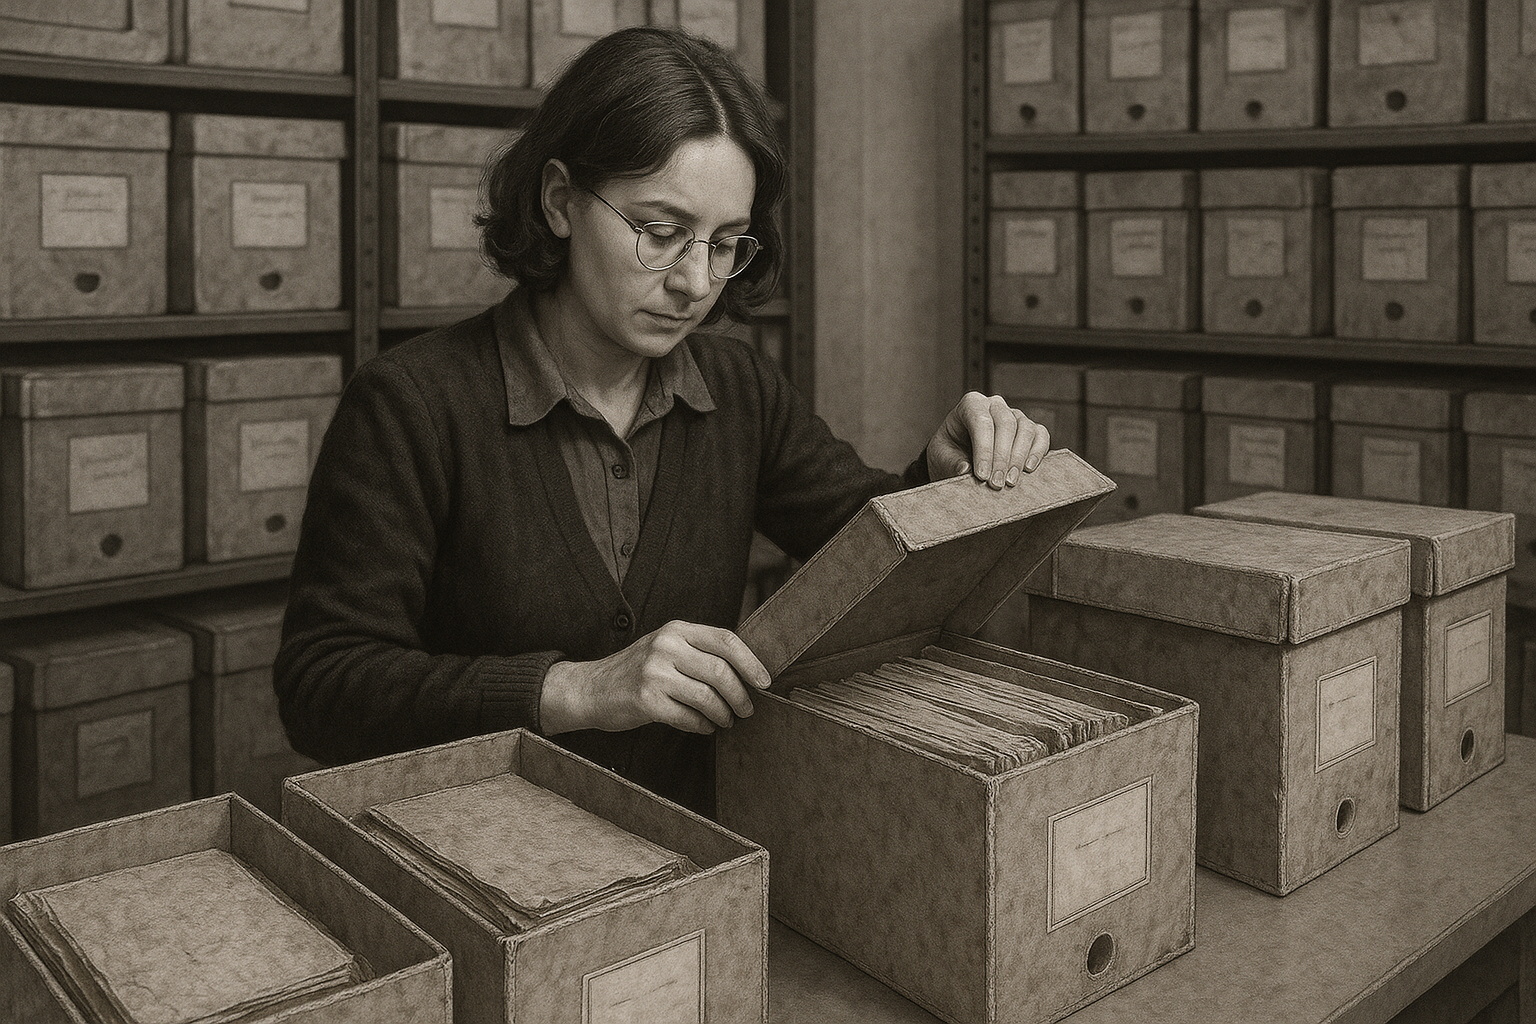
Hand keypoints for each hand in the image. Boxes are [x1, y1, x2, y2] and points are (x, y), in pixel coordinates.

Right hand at [540, 620, 770, 735]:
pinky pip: (689, 717)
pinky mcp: (646, 700)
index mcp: (676, 630)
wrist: (590, 688)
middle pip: (721, 671)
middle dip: (741, 696)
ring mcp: (654, 673)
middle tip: (746, 710)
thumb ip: (699, 652)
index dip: (751, 662)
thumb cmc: (636, 671)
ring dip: (724, 714)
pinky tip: (705, 727)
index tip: (764, 682)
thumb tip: (746, 672)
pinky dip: (703, 726)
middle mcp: (666, 646)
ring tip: (726, 720)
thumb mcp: (665, 647)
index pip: (726, 640)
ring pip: (708, 697)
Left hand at [926, 392, 1049, 488]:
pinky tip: (1029, 470)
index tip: (982, 475)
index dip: (984, 449)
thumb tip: (965, 469)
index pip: (981, 422)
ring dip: (1019, 458)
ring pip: (1025, 429)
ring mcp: (1015, 415)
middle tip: (996, 484)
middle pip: (1006, 424)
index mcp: (971, 404)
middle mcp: (995, 405)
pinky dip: (1037, 452)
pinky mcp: (1030, 429)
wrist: (959, 457)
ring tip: (1010, 481)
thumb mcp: (941, 458)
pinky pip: (1041, 436)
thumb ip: (951, 463)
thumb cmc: (949, 453)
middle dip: (1001, 457)